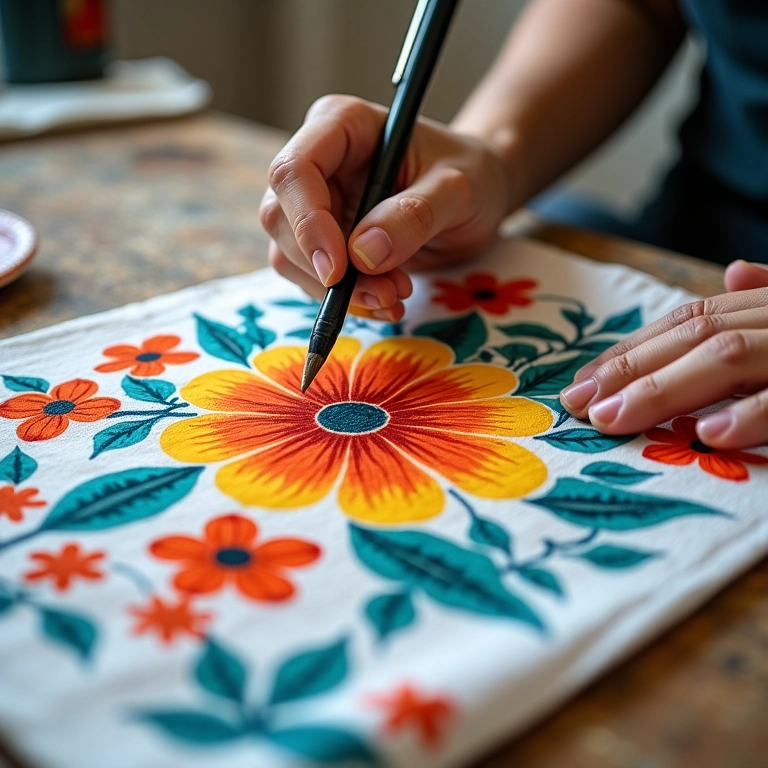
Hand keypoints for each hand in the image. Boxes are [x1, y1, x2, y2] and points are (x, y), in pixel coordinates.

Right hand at [259, 94, 512, 320]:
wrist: (478, 197)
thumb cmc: (471, 176)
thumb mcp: (458, 190)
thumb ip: (414, 215)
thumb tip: (363, 253)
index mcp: (342, 126)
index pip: (294, 171)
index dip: (307, 223)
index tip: (339, 272)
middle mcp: (318, 162)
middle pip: (281, 218)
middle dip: (327, 269)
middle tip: (385, 293)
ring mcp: (315, 203)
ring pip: (289, 255)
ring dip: (337, 292)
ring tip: (393, 297)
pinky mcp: (323, 240)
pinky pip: (311, 277)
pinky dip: (345, 299)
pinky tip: (385, 300)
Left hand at [559, 260, 767, 449]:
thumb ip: (763, 303)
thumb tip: (734, 271)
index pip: (691, 320)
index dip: (633, 349)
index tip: (585, 381)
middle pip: (696, 335)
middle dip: (629, 370)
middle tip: (578, 404)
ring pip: (727, 355)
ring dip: (662, 388)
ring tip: (611, 418)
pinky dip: (748, 414)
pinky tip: (706, 435)